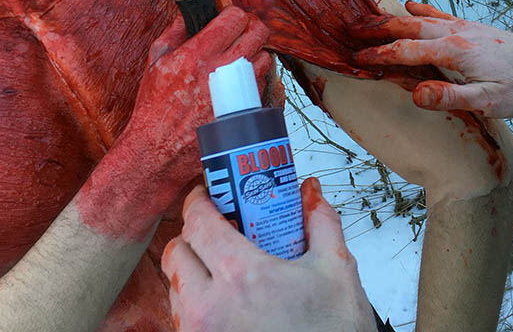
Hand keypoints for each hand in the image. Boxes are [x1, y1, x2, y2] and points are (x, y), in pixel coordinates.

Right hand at [122, 5, 272, 197]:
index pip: (234, 17)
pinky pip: (262, 83)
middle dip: (253, 26)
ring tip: (242, 57)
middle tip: (244, 30)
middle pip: (258, 32)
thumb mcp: (155, 62)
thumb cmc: (154, 108)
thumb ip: (174, 32)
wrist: (158, 151)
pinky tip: (241, 80)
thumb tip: (188, 12)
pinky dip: (256, 77)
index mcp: (198, 54)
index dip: (234, 13)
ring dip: (257, 52)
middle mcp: (221, 69)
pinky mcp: (245, 109)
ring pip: (266, 57)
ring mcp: (236, 91)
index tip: (229, 17)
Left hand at [163, 180, 376, 331]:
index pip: (197, 222)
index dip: (198, 201)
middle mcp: (209, 306)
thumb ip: (321, 223)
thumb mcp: (337, 269)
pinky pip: (183, 318)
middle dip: (192, 235)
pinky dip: (196, 302)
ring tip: (223, 268)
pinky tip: (227, 300)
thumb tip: (310, 194)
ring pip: (175, 288)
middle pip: (176, 253)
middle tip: (216, 229)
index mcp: (241, 275)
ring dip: (193, 271)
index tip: (207, 195)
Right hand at [351, 0, 512, 117]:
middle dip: (378, 29)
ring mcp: (463, 28)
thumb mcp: (486, 101)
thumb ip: (450, 97)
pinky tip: (411, 6)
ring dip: (393, 18)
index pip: (407, 51)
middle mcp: (455, 34)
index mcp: (454, 51)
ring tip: (370, 19)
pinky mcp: (472, 29)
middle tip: (350, 31)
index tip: (357, 59)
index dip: (380, 56)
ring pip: (420, 18)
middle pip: (407, 26)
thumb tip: (415, 94)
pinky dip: (421, 9)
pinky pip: (439, 15)